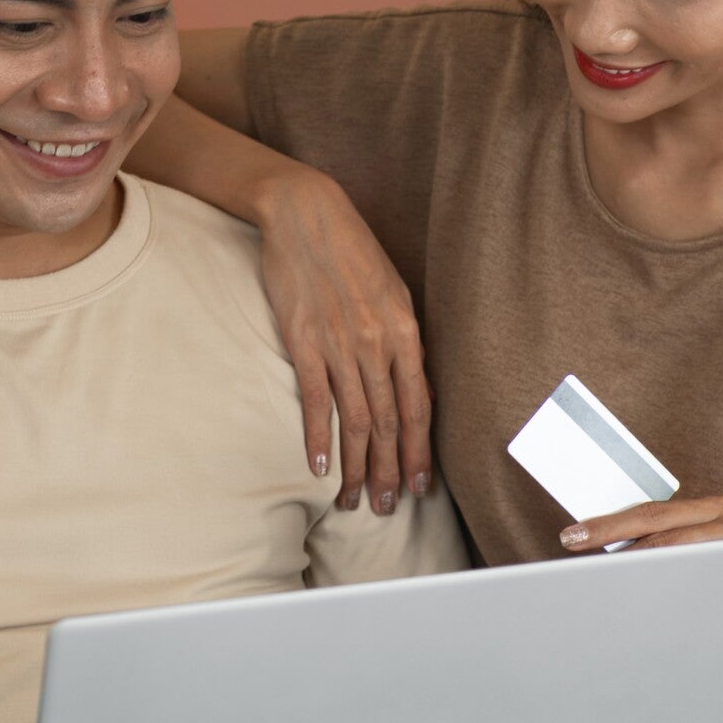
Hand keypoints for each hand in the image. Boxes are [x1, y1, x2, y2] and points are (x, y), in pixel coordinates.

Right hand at [255, 169, 432, 512]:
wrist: (306, 215)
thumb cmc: (351, 250)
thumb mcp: (392, 291)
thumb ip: (401, 339)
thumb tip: (408, 383)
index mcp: (406, 331)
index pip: (418, 407)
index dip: (418, 451)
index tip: (419, 486)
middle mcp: (378, 343)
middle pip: (387, 422)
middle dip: (388, 471)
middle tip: (385, 507)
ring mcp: (340, 344)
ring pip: (354, 419)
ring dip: (354, 465)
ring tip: (351, 499)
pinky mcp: (303, 340)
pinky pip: (316, 399)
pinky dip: (317, 436)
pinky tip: (318, 465)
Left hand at [559, 495, 722, 677]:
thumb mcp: (704, 574)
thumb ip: (671, 560)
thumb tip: (608, 564)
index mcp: (721, 513)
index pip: (655, 512)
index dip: (611, 522)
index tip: (571, 535)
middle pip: (663, 522)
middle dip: (612, 533)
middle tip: (572, 542)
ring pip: (685, 547)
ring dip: (640, 559)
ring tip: (599, 574)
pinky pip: (716, 583)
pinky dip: (681, 590)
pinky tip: (651, 600)